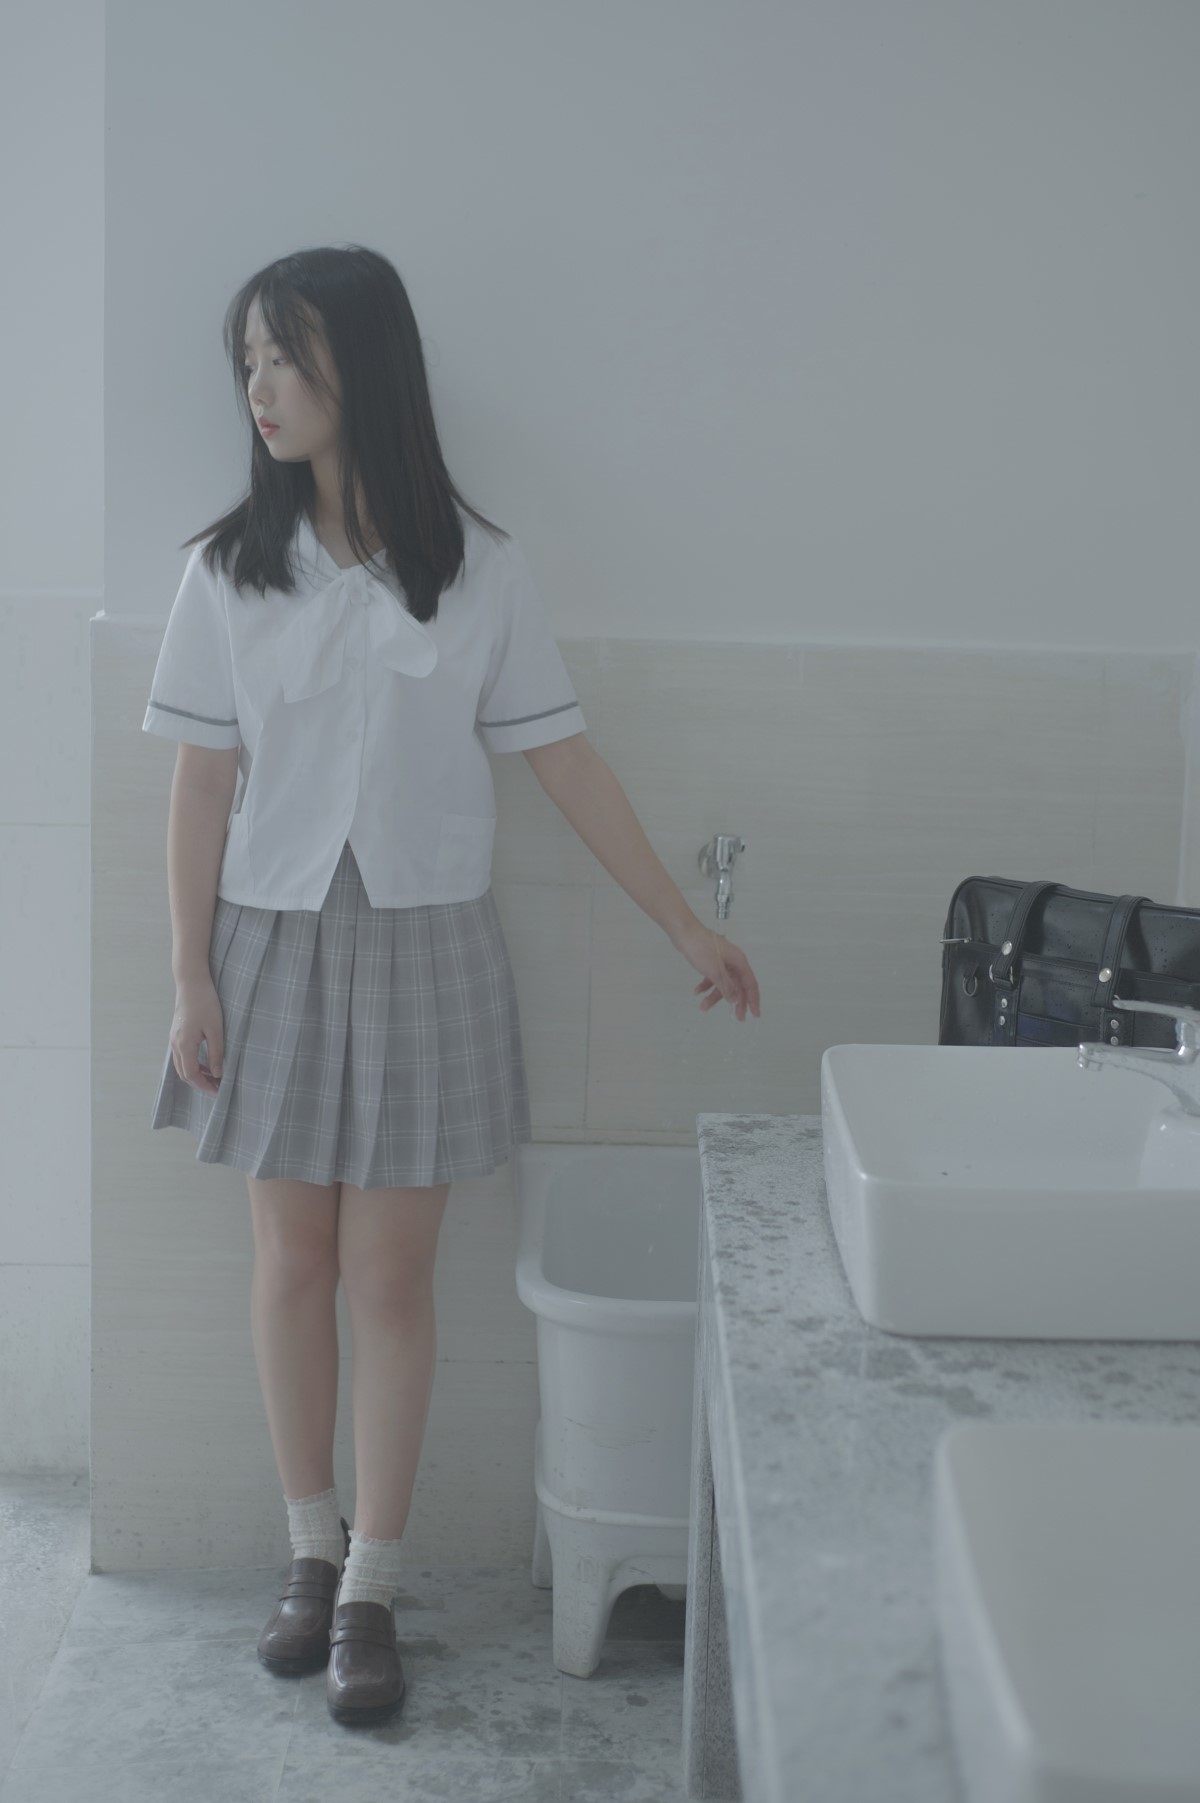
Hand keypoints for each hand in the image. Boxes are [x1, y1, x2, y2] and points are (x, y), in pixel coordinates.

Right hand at [170, 976, 224, 1092]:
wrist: (191, 983)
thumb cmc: (206, 1003)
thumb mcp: (215, 1029)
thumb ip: (216, 1053)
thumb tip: (217, 1074)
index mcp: (185, 1045)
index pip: (192, 1074)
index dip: (204, 1085)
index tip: (217, 1091)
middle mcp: (175, 1044)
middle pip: (184, 1073)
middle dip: (199, 1083)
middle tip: (216, 1087)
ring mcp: (173, 1038)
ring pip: (181, 1065)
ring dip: (195, 1073)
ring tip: (213, 1076)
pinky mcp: (176, 1033)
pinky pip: (181, 1055)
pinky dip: (192, 1063)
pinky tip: (205, 1061)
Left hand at [671, 919, 760, 1021]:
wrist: (684, 933)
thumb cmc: (701, 947)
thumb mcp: (715, 971)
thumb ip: (726, 987)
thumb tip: (735, 999)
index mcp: (739, 962)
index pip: (750, 984)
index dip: (753, 1000)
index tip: (754, 1014)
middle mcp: (733, 962)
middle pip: (738, 986)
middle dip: (737, 1002)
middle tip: (738, 1017)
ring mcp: (722, 961)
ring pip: (723, 983)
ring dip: (714, 996)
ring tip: (703, 1007)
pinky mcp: (711, 961)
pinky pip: (713, 977)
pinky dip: (706, 985)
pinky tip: (697, 992)